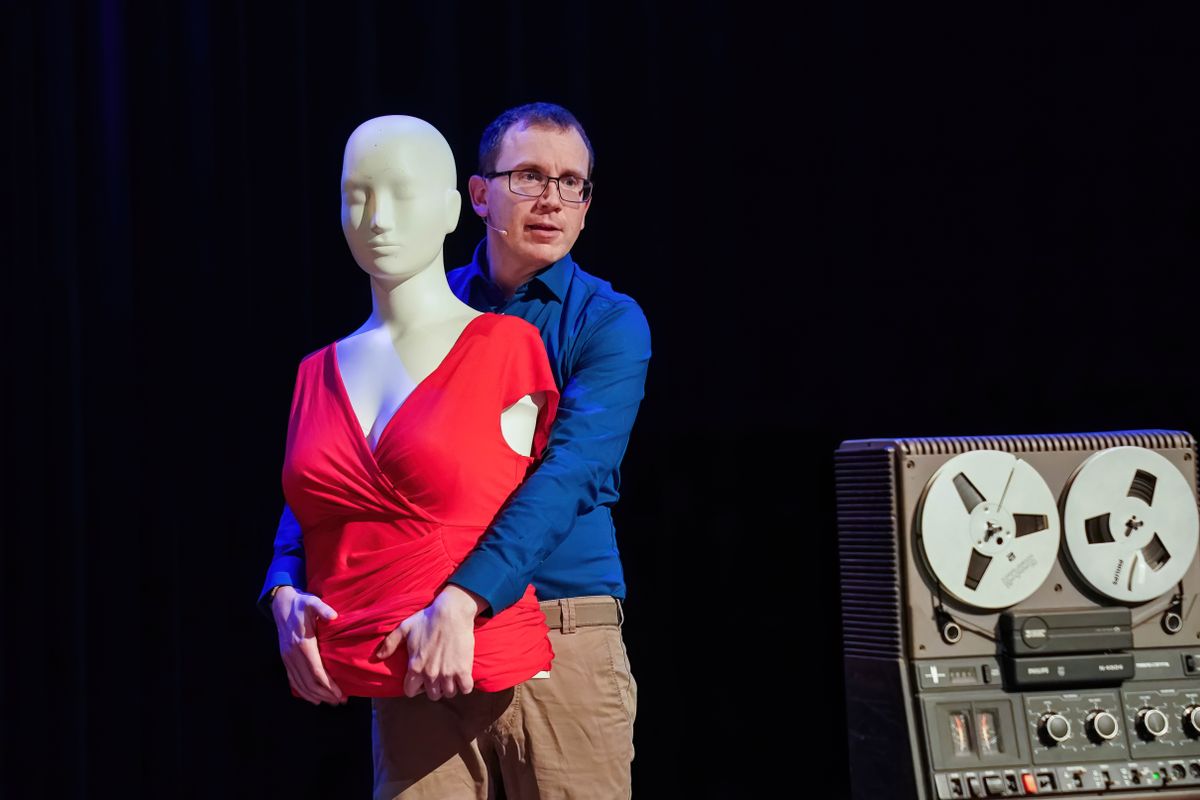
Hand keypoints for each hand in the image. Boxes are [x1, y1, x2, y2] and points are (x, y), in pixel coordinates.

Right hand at [272, 585, 347, 705]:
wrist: (282, 605)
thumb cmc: (302, 604)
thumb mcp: (313, 602)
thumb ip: (323, 609)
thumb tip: (334, 616)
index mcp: (303, 644)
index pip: (317, 672)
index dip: (328, 686)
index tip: (341, 694)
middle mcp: (293, 655)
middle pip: (309, 682)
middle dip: (325, 694)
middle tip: (341, 701)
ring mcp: (287, 659)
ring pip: (300, 685)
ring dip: (315, 696)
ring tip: (331, 701)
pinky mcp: (285, 660)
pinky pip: (293, 681)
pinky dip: (303, 692)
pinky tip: (314, 698)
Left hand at [374, 585, 485, 700]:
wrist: (451, 612)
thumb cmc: (427, 619)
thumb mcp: (404, 628)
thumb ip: (390, 643)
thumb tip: (378, 656)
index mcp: (415, 666)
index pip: (410, 691)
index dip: (415, 687)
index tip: (420, 681)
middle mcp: (430, 674)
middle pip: (432, 695)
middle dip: (434, 688)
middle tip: (437, 677)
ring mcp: (448, 673)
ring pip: (449, 693)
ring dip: (449, 687)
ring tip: (450, 677)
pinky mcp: (463, 669)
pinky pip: (466, 688)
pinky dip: (465, 685)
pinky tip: (463, 677)